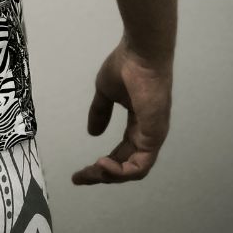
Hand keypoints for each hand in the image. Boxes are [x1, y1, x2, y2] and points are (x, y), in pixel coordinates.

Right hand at [72, 36, 172, 184]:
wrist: (140, 54)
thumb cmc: (126, 67)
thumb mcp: (106, 92)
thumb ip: (100, 112)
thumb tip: (92, 133)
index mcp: (138, 125)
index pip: (121, 153)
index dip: (102, 165)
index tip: (79, 172)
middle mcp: (147, 134)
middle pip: (125, 166)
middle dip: (101, 175)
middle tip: (80, 177)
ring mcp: (153, 136)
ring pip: (132, 171)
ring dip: (110, 176)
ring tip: (92, 170)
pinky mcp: (154, 136)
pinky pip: (140, 166)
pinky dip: (121, 171)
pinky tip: (103, 163)